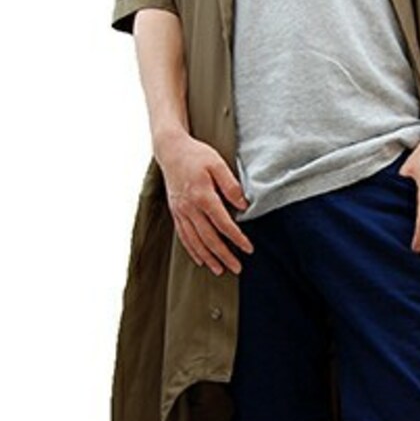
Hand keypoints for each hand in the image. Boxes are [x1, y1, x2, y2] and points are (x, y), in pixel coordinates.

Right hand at [155, 132, 253, 274]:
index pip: (223, 223)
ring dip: (208, 257)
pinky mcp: (175, 212)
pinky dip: (192, 250)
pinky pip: (183, 236)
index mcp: (202, 195)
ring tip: (220, 270)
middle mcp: (189, 207)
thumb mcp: (217, 163)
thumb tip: (243, 206)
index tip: (249, 248)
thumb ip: (231, 185)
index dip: (237, 238)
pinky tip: (201, 259)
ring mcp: (180, 211)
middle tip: (237, 268)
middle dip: (224, 255)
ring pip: (194, 241)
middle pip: (208, 238)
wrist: (170, 150)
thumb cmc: (196, 155)